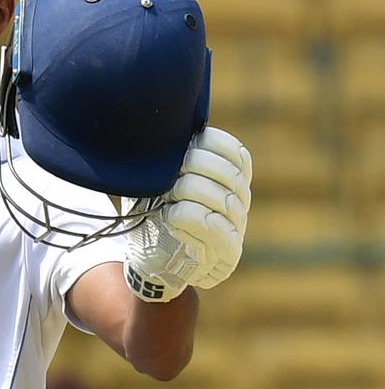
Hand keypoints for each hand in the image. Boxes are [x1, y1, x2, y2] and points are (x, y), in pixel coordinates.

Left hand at [124, 127, 251, 302]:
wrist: (150, 264)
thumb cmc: (152, 217)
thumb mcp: (154, 182)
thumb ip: (163, 158)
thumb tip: (157, 124)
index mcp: (229, 182)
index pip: (237, 154)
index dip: (213, 143)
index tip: (186, 142)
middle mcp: (239, 203)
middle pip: (231, 174)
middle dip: (197, 166)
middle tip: (169, 171)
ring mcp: (237, 229)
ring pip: (224, 199)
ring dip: (190, 191)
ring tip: (167, 194)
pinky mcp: (228, 254)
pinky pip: (216, 229)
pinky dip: (190, 217)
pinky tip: (171, 215)